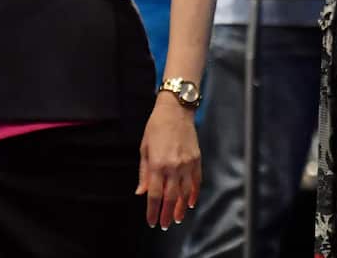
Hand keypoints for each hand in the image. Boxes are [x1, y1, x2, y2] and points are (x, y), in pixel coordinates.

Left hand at [136, 94, 200, 228]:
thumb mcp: (144, 148)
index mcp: (157, 164)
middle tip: (164, 225)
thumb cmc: (156, 127)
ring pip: (185, 193)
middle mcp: (173, 167)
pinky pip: (196, 182)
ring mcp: (187, 164)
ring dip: (181, 208)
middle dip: (167, 214)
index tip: (151, 221)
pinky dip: (194, 194)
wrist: (175, 111)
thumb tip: (140, 192)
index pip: (154, 194)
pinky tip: (190, 203)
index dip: (152, 210)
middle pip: (170, 198)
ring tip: (178, 218)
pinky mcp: (196, 160)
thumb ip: (144, 172)